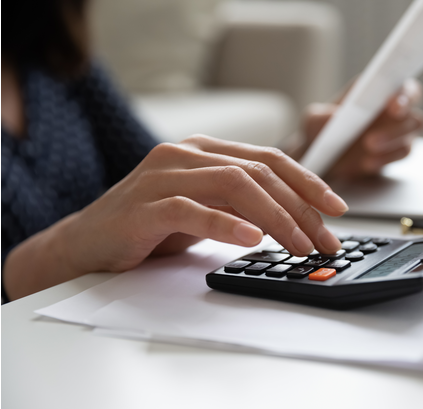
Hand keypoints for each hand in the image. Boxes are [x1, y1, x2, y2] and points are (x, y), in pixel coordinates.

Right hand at [4, 135, 348, 298]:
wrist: (86, 244)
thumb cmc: (149, 227)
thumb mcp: (205, 209)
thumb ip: (240, 204)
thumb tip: (296, 220)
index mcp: (204, 150)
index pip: (268, 159)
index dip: (307, 182)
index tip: (336, 208)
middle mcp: (185, 154)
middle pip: (258, 172)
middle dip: (300, 207)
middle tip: (324, 239)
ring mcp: (163, 176)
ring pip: (234, 185)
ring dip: (275, 217)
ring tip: (299, 244)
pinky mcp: (145, 206)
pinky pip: (193, 210)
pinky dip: (227, 225)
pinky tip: (252, 240)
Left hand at [302, 78, 422, 178]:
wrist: (322, 159)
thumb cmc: (320, 131)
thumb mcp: (312, 121)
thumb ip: (321, 117)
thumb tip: (335, 117)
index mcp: (376, 89)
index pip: (402, 84)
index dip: (404, 93)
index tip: (393, 104)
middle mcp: (392, 106)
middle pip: (413, 108)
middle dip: (400, 122)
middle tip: (373, 136)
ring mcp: (397, 129)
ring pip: (412, 132)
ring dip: (393, 140)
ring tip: (368, 147)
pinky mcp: (395, 151)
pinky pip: (402, 152)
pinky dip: (387, 158)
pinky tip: (368, 163)